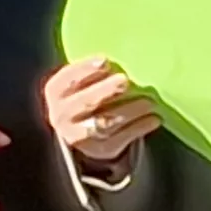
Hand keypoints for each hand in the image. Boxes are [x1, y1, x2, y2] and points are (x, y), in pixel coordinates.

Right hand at [38, 57, 161, 171]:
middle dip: (106, 90)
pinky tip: (154, 118)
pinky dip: (140, 127)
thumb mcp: (79, 81)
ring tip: (149, 101)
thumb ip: (93, 70)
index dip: (86, 70)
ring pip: (106, 122)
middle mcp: (62, 115)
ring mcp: (79, 135)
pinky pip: (121, 138)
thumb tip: (119, 61)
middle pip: (86, 102)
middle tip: (125, 81)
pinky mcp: (100, 149)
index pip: (68, 79)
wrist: (81, 131)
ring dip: (130, 110)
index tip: (105, 61)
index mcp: (56, 92)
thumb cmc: (85, 94)